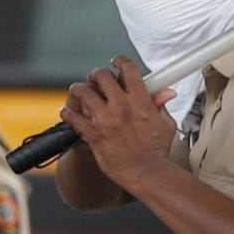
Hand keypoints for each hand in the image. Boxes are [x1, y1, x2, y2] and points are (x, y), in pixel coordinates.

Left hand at [61, 57, 177, 195]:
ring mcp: (106, 120)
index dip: (120, 61)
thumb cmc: (157, 151)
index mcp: (140, 100)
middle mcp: (122, 106)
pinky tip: (67, 113)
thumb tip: (166, 92)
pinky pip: (73, 118)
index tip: (115, 62)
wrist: (147, 173)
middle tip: (94, 78)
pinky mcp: (94, 134)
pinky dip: (68, 113)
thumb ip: (161, 105)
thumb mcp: (165, 123)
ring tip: (78, 90)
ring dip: (79, 89)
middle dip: (96, 74)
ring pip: (84, 92)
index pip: (128, 69)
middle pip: (102, 76)